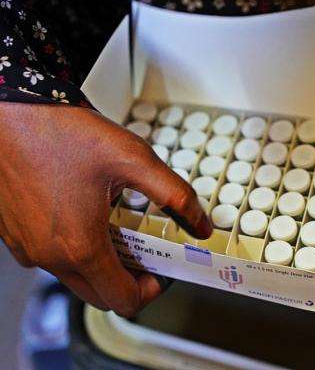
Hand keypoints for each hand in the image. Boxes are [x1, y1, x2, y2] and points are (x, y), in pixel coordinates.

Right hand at [0, 102, 211, 316]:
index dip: (151, 291)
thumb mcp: (134, 159)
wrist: (9, 110)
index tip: (161, 270)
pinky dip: (74, 248)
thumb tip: (199, 224)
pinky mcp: (13, 234)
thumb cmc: (62, 131)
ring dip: (102, 264)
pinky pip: (50, 256)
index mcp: (80, 246)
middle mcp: (48, 255)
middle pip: (100, 295)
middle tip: (144, 252)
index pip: (123, 301)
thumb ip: (174, 195)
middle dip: (129, 281)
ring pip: (74, 277)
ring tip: (116, 227)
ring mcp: (26, 247)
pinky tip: (86, 214)